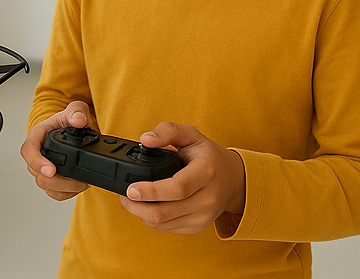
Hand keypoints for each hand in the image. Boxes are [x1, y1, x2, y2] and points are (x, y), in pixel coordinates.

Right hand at [20, 101, 92, 200]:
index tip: (51, 170)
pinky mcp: (50, 179)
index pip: (29, 150)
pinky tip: (77, 186)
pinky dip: (66, 193)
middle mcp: (36, 153)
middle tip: (77, 180)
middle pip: (37, 173)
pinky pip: (53, 192)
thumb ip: (77, 112)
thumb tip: (79, 120)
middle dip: (58, 180)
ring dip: (63, 188)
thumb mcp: (75, 109)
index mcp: (38, 135)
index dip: (37, 162)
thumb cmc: (67, 120)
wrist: (72, 129)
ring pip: (45, 185)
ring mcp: (42, 167)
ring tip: (81, 183)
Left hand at [119, 121, 244, 234]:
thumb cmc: (209, 156)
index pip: (177, 188)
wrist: (234, 180)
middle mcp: (207, 198)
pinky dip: (151, 219)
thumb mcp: (191, 135)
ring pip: (162, 223)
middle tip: (125, 194)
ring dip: (140, 213)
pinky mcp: (197, 227)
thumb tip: (146, 139)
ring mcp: (203, 216)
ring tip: (132, 199)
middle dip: (137, 206)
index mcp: (206, 172)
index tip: (131, 189)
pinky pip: (166, 228)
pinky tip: (147, 206)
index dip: (151, 191)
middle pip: (165, 211)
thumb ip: (167, 131)